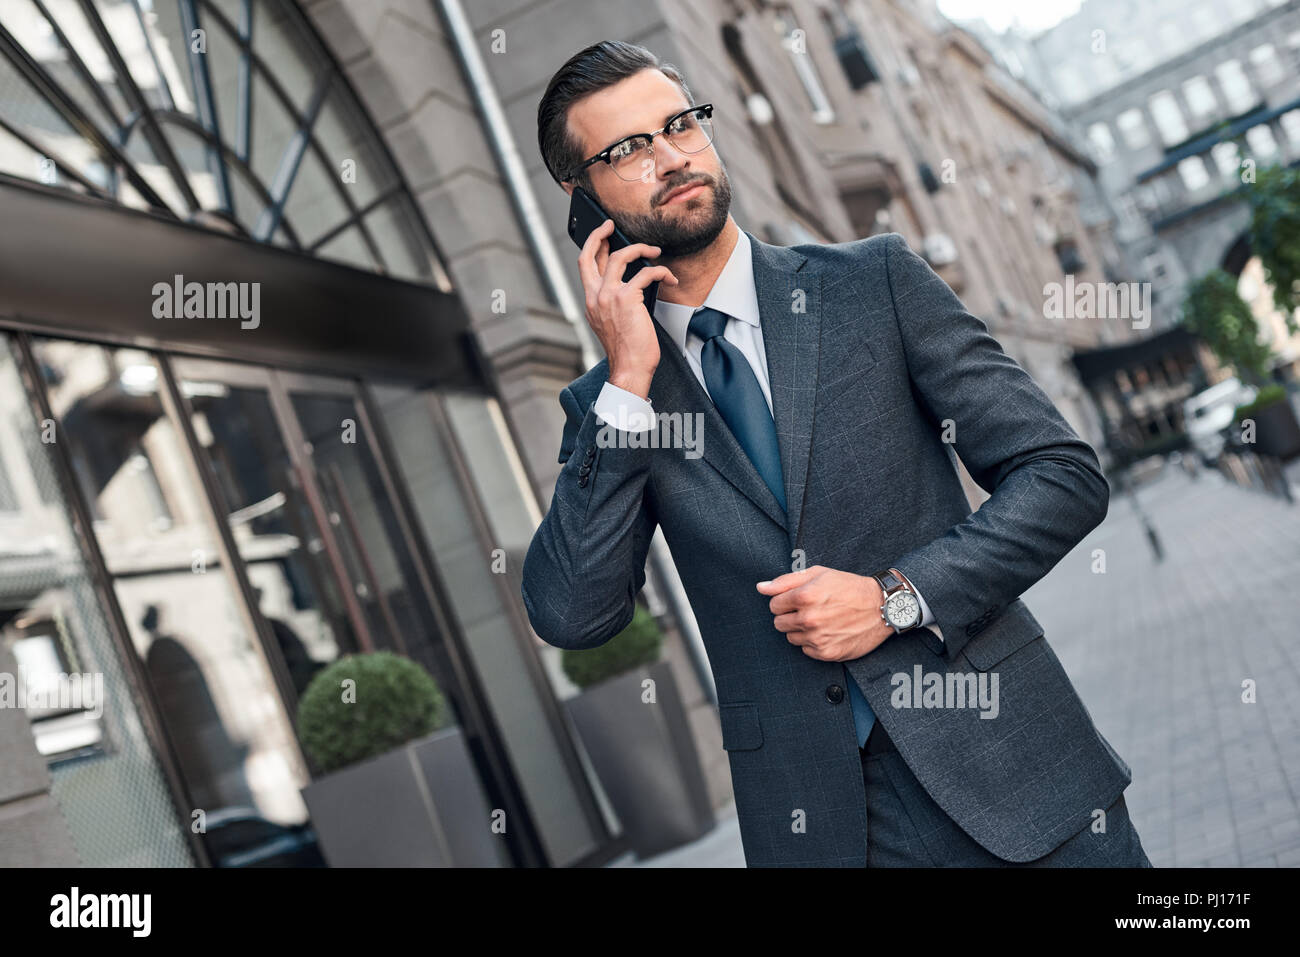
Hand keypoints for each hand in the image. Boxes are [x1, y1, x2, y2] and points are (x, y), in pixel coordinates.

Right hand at [577, 219, 677, 398]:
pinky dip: (662, 272)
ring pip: (621, 256)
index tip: (602, 236)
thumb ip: (613, 301)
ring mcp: (609, 296)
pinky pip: (647, 273)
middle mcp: (595, 296)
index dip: (593, 246)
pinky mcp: (627, 299)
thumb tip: (630, 282)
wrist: (629, 368)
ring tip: (654, 251)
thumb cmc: (627, 350)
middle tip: (612, 225)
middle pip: (591, 254)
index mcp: (591, 301)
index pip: (585, 266)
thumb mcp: (612, 322)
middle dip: (600, 234)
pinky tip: (670, 277)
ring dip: (640, 248)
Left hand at [756, 565, 891, 660]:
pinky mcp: (826, 653)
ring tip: (821, 620)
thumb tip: (761, 587)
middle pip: (778, 623)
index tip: (797, 600)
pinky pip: (806, 650)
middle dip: (790, 616)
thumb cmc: (849, 587)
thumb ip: (785, 581)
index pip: (773, 605)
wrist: (881, 607)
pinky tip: (828, 631)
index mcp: (804, 596)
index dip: (784, 601)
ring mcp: (817, 638)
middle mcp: (809, 619)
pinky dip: (813, 643)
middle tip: (810, 610)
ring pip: (791, 638)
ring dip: (801, 630)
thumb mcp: (818, 573)